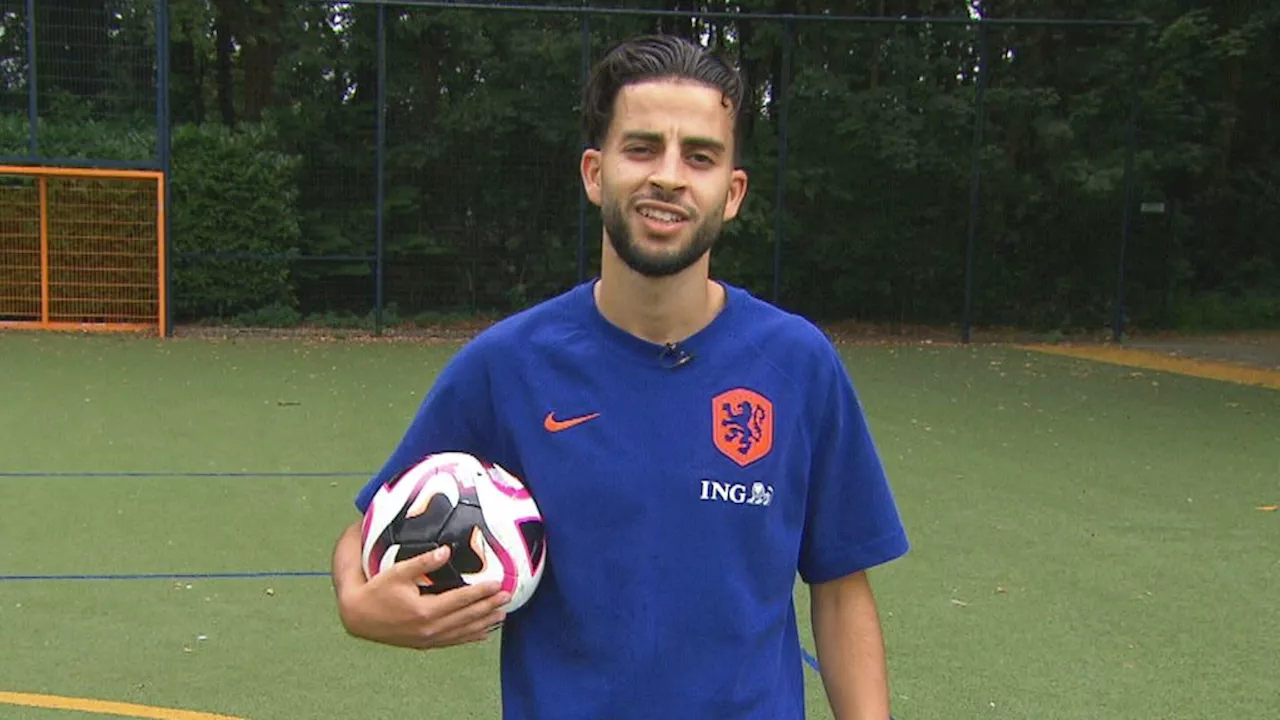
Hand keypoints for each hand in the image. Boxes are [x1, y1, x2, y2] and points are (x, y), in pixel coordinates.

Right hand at [336, 543, 511, 649]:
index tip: (499, 584)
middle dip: (489, 606)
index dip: (482, 592)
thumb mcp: (398, 572)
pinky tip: (483, 633)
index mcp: (425, 610)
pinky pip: (453, 641)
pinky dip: (470, 636)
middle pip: (467, 617)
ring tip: (502, 614)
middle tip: (508, 597)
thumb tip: (446, 550)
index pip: (461, 600)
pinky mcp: (424, 643)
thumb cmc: (377, 590)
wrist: (358, 617)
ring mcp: (428, 638)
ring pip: (463, 631)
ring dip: (484, 622)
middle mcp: (430, 628)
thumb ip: (423, 562)